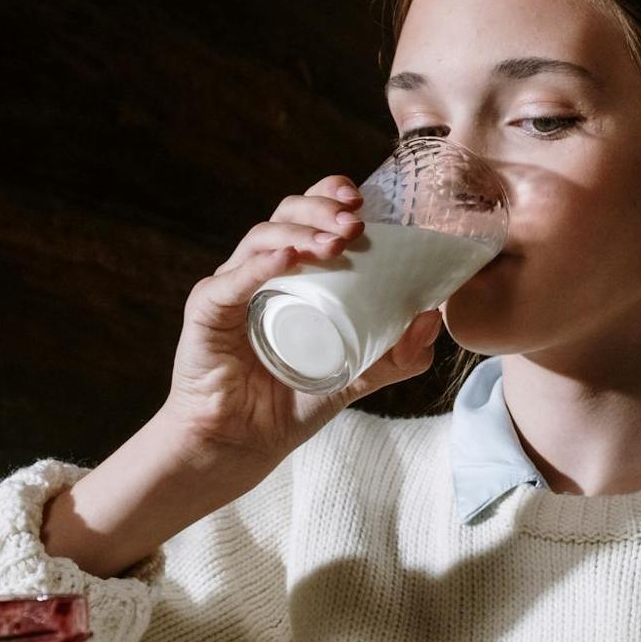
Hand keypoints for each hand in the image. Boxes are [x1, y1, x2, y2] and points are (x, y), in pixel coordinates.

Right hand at [161, 175, 442, 480]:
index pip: (308, 218)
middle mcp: (260, 272)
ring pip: (261, 240)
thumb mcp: (358, 376)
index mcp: (294, 275)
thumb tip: (434, 316)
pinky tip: (287, 260)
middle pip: (285, 217)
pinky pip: (231, 282)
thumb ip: (398, 355)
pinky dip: (259, 266)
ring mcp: (231, 289)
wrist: (243, 444)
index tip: (360, 199)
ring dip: (301, 234)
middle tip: (356, 224)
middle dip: (322, 210)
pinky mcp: (207, 313)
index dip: (329, 197)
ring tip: (336, 243)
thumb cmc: (291, 403)